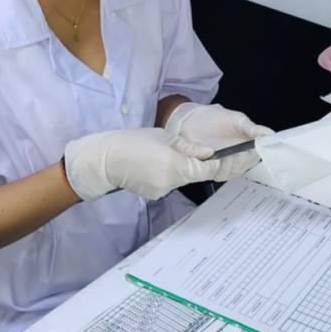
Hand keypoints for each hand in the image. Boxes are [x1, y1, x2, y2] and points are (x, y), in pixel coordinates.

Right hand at [63, 128, 221, 201]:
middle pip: (194, 175)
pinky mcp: (154, 195)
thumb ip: (189, 147)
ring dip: (181, 169)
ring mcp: (162, 191)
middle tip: (192, 152)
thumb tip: (209, 153)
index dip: (217, 163)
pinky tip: (155, 165)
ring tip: (165, 155)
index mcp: (177, 166)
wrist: (106, 159)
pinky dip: (168, 175)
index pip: (207, 170)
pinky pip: (168, 184)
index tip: (224, 157)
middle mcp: (172, 183)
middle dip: (197, 165)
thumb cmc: (134, 142)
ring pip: (181, 180)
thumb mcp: (165, 137)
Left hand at [164, 103, 272, 179]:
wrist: (190, 120)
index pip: (256, 156)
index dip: (256, 155)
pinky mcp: (211, 169)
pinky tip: (219, 160)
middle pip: (246, 166)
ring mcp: (224, 164)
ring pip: (234, 172)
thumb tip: (270, 134)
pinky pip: (220, 175)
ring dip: (232, 165)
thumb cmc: (214, 118)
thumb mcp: (237, 119)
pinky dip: (221, 169)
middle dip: (244, 161)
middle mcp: (237, 157)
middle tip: (241, 153)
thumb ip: (252, 128)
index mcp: (246, 146)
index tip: (254, 150)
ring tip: (229, 156)